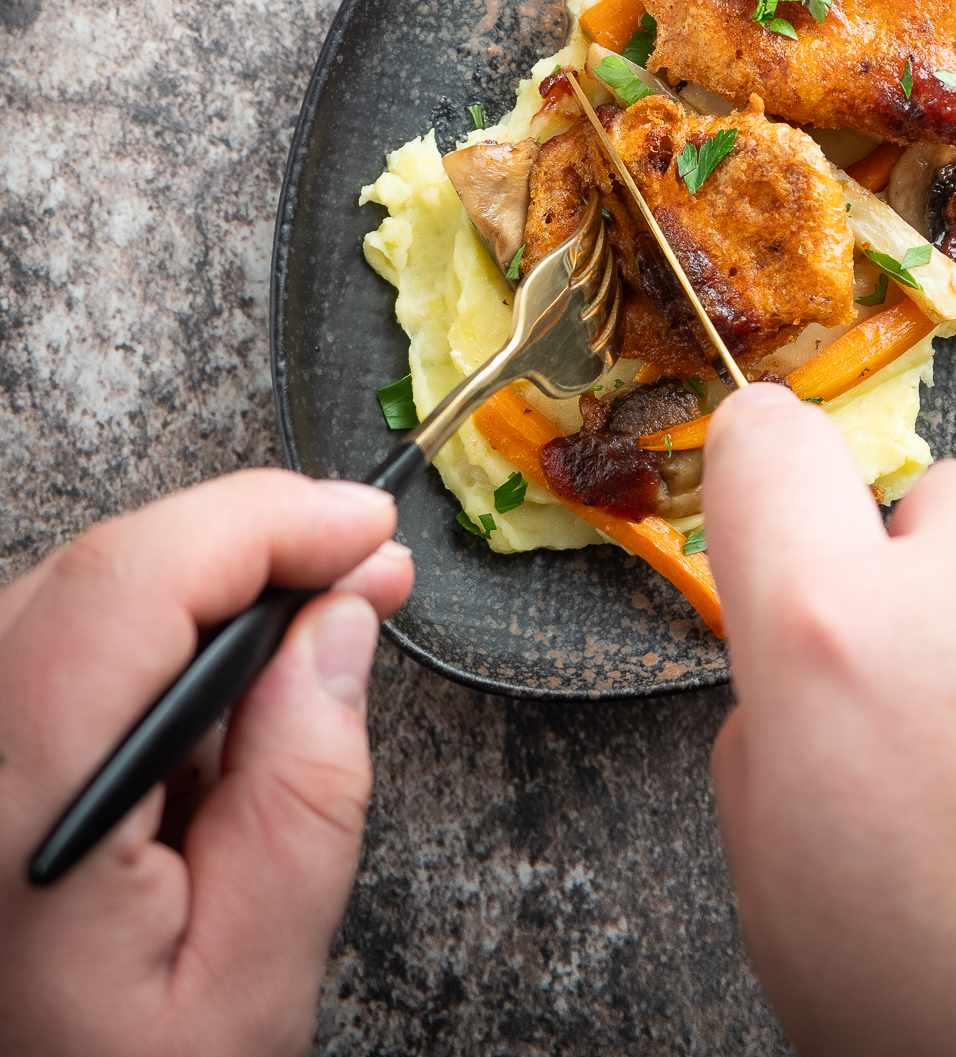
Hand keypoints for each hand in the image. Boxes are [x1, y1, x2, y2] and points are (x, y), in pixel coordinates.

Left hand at [0, 470, 412, 1056]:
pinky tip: (216, 698)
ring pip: (75, 597)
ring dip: (202, 591)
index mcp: (16, 818)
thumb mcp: (250, 984)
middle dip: (248, 544)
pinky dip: (148, 636)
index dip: (261, 524)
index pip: (129, 588)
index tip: (367, 530)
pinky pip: (53, 648)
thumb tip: (337, 621)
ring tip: (307, 636)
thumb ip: (302, 794)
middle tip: (366, 573)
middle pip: (101, 574)